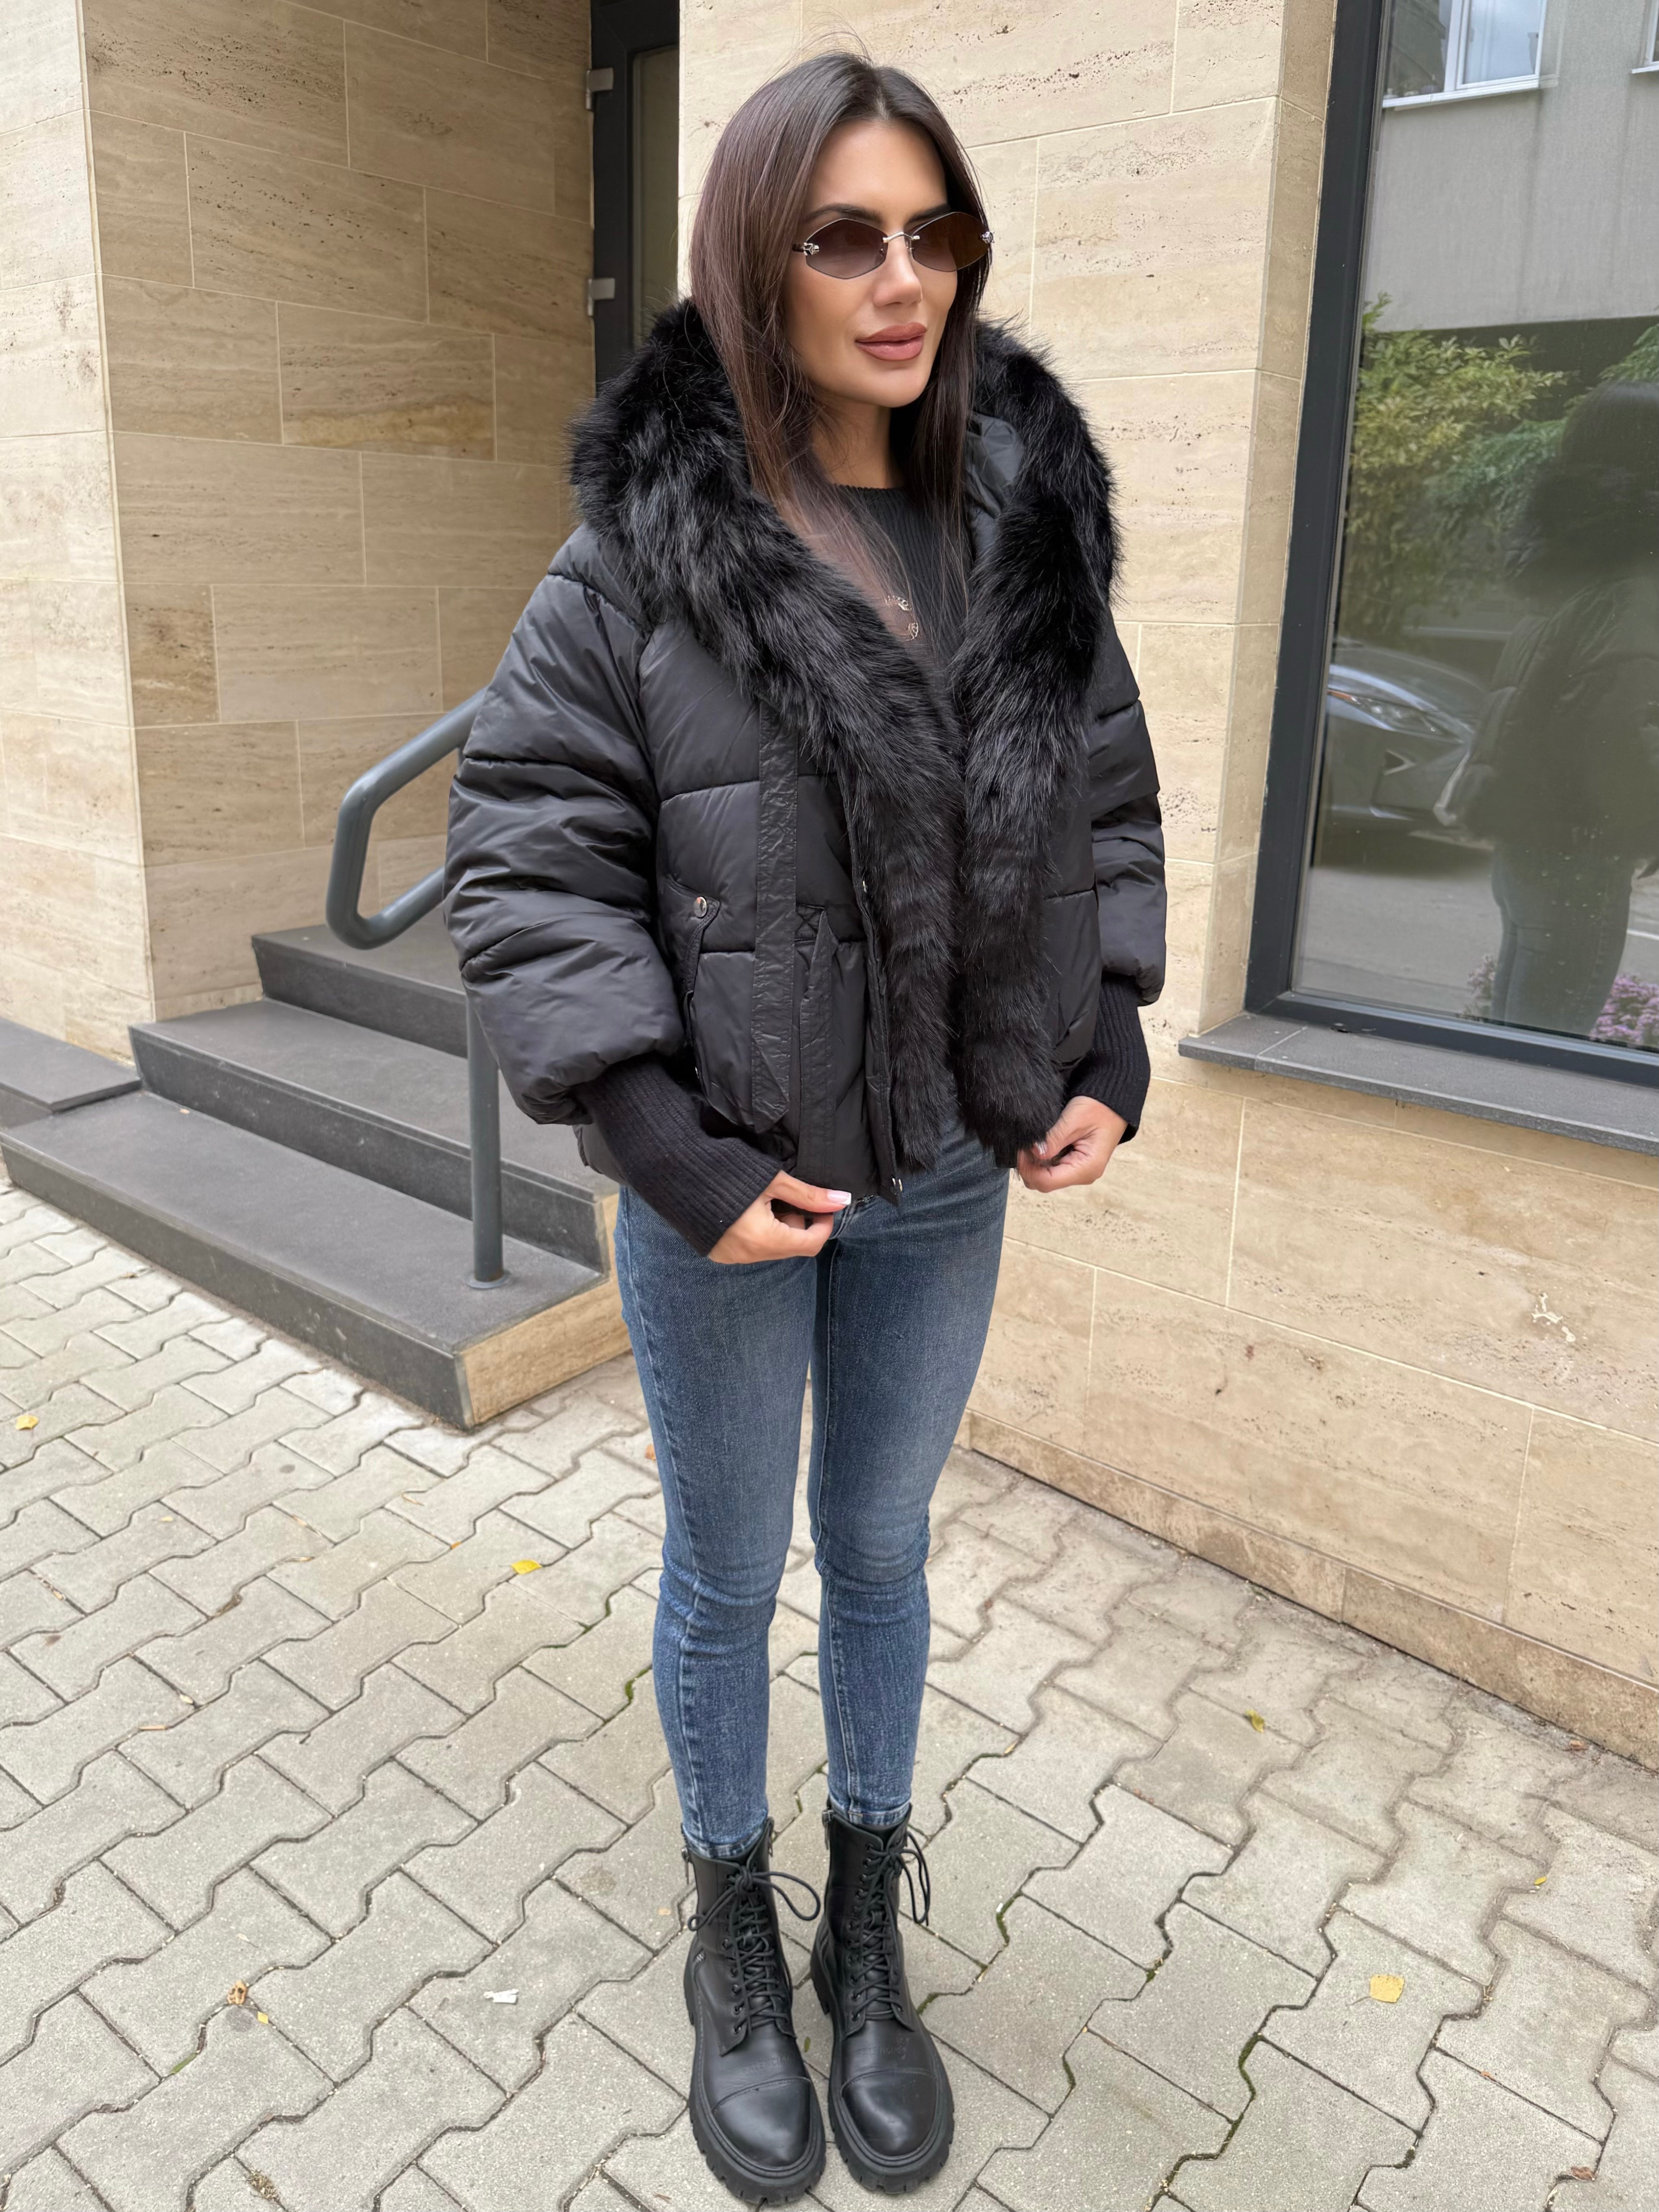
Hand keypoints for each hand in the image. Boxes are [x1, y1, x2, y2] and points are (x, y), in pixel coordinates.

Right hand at [708, 1172, 850, 1263]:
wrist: (676, 1171)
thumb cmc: (726, 1171)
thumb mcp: (773, 1180)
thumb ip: (808, 1194)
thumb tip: (841, 1200)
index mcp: (763, 1239)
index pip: (810, 1244)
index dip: (823, 1225)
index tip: (823, 1206)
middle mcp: (747, 1255)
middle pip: (790, 1248)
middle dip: (799, 1224)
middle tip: (790, 1198)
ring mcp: (731, 1256)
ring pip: (770, 1248)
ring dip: (779, 1228)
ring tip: (767, 1201)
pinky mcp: (718, 1252)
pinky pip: (751, 1248)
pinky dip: (759, 1233)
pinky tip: (750, 1210)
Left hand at [1016, 1096, 1126, 1191]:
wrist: (1113, 1102)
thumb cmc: (1099, 1108)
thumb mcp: (1074, 1120)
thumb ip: (1053, 1139)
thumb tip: (1033, 1152)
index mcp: (1086, 1168)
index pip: (1046, 1182)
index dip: (1028, 1168)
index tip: (1020, 1150)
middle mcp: (1083, 1175)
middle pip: (1044, 1183)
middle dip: (1029, 1167)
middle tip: (1024, 1145)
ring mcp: (1079, 1170)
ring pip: (1046, 1177)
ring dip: (1035, 1163)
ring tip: (1034, 1143)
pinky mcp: (1074, 1164)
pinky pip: (1052, 1168)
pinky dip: (1042, 1158)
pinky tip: (1042, 1144)